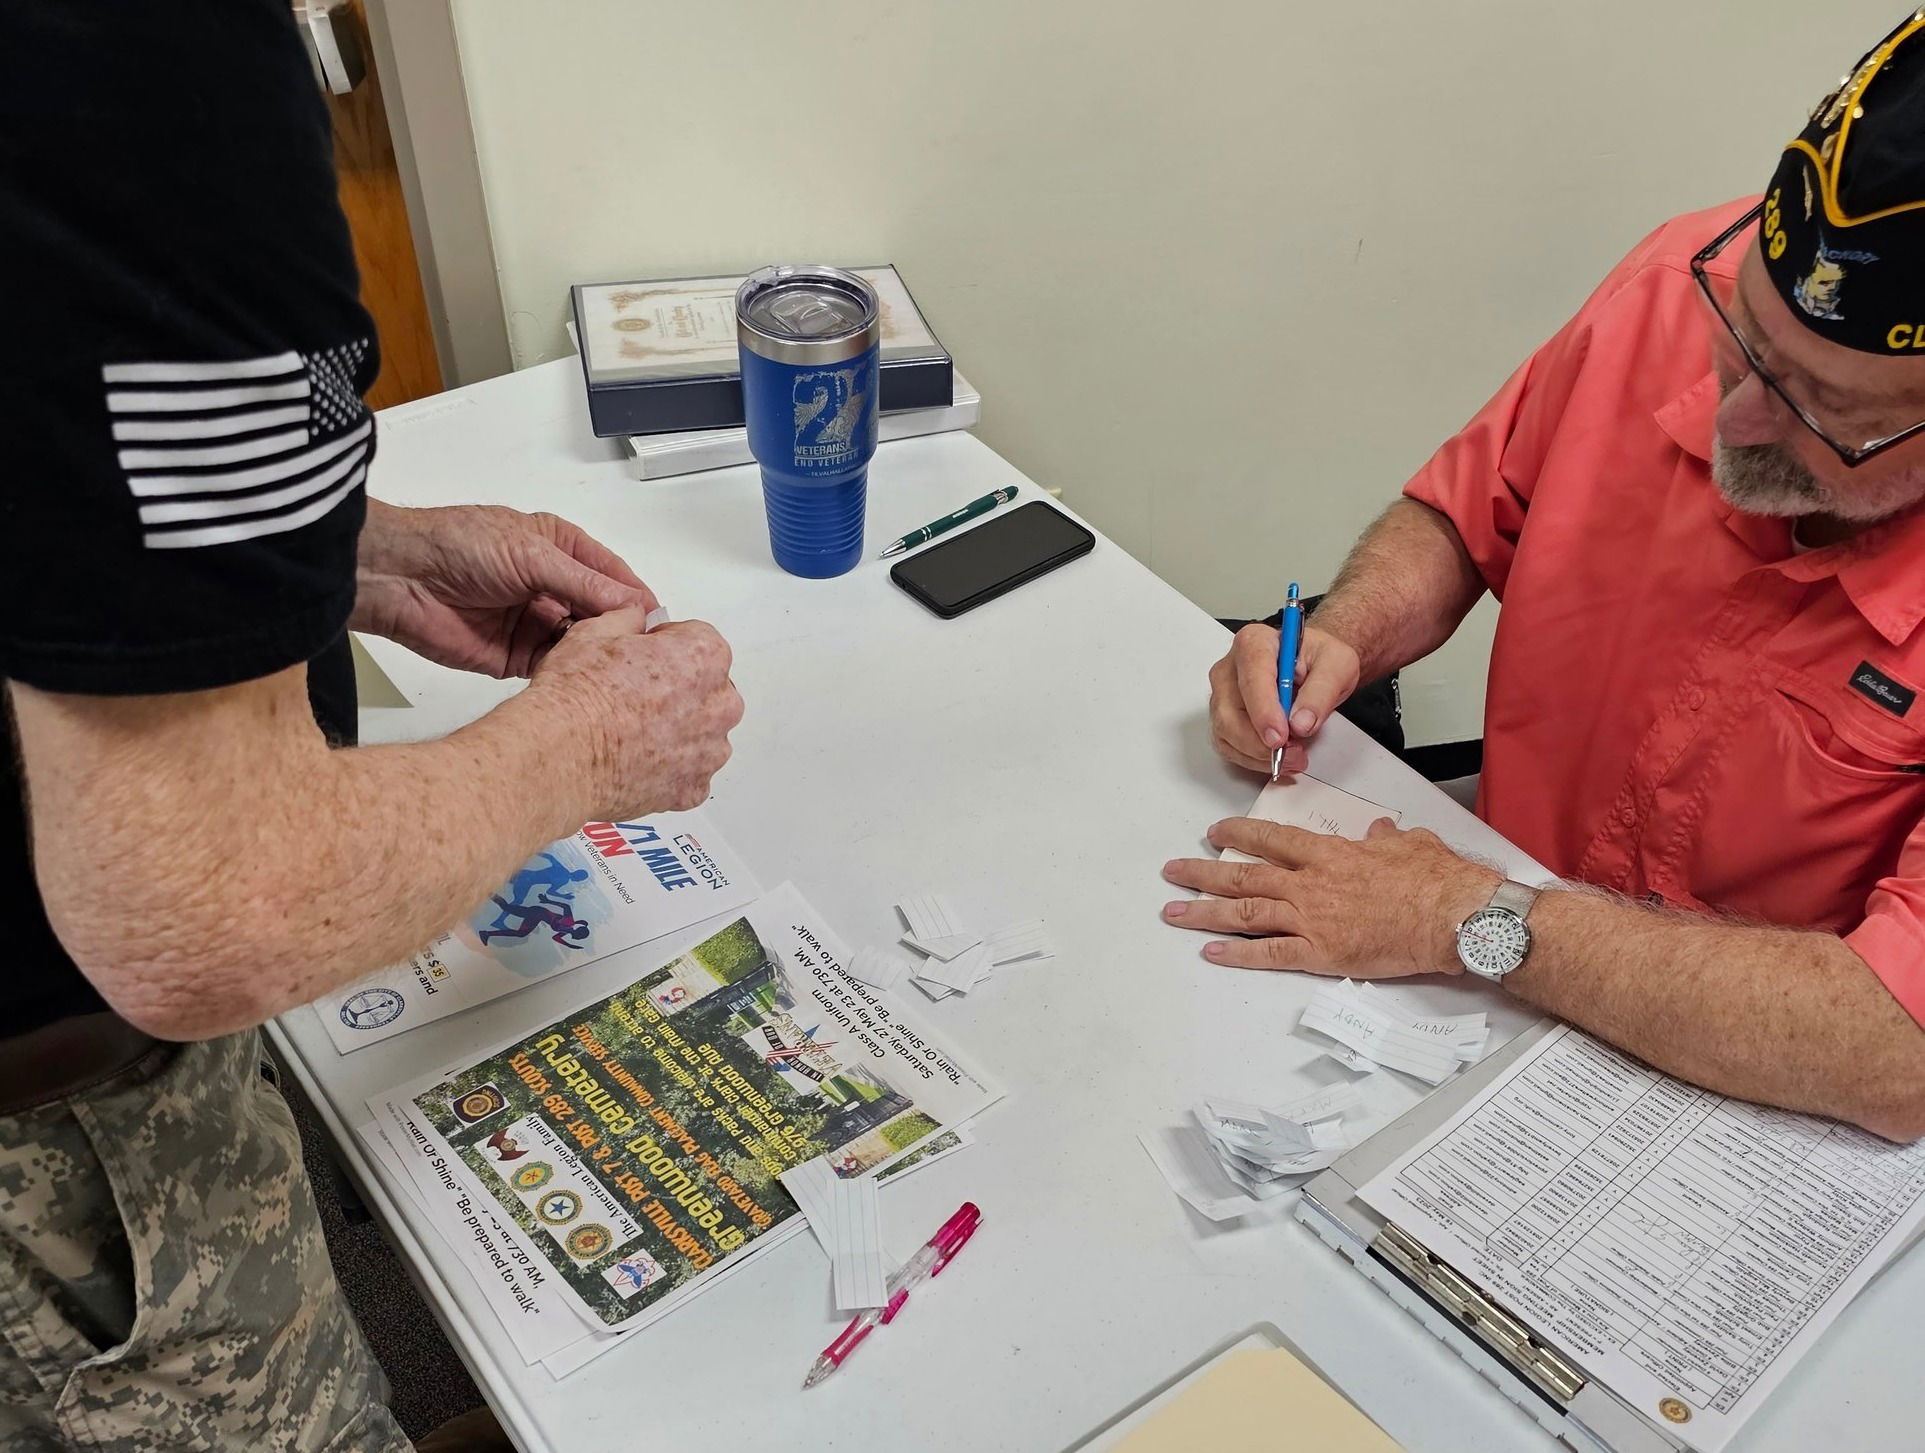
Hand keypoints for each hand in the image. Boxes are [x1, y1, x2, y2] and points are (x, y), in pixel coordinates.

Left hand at [353, 502, 658, 676]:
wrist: (397, 578)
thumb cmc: (456, 544)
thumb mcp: (533, 554)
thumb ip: (585, 584)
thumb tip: (633, 604)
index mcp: (561, 550)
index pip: (613, 578)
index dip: (638, 598)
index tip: (662, 623)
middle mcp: (552, 587)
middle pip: (603, 615)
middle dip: (623, 632)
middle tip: (646, 654)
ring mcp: (535, 623)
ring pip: (583, 645)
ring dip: (598, 656)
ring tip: (622, 671)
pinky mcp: (515, 658)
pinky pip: (555, 669)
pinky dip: (571, 675)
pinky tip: (588, 681)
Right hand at [529, 606, 743, 815]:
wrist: (558, 754)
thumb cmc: (578, 694)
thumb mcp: (597, 630)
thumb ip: (629, 619)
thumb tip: (635, 618)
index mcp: (705, 656)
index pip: (699, 640)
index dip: (665, 646)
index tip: (641, 659)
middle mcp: (720, 705)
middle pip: (707, 690)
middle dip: (678, 690)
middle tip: (632, 698)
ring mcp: (709, 752)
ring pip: (701, 734)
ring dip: (676, 732)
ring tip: (630, 733)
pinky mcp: (693, 790)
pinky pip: (688, 773)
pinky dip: (667, 769)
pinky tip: (633, 761)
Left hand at [1159, 817, 1498, 975]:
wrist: (1452, 916)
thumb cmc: (1436, 880)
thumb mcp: (1410, 844)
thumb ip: (1386, 839)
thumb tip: (1379, 832)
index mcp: (1330, 854)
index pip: (1273, 839)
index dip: (1240, 834)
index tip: (1216, 832)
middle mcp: (1310, 884)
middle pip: (1244, 875)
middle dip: (1203, 872)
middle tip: (1173, 872)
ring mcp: (1312, 919)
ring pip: (1245, 913)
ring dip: (1205, 912)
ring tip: (1173, 912)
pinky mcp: (1321, 953)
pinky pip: (1269, 954)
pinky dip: (1237, 954)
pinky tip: (1211, 952)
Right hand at [1208, 623, 1360, 775]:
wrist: (1312, 667)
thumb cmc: (1319, 660)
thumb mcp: (1338, 665)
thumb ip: (1322, 691)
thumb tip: (1301, 722)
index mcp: (1255, 642)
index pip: (1251, 677)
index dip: (1263, 710)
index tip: (1280, 736)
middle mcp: (1231, 667)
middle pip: (1230, 711)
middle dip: (1260, 742)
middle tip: (1295, 752)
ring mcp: (1223, 693)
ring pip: (1226, 732)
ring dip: (1259, 754)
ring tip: (1294, 755)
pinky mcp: (1224, 717)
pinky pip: (1228, 746)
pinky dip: (1254, 759)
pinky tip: (1278, 757)